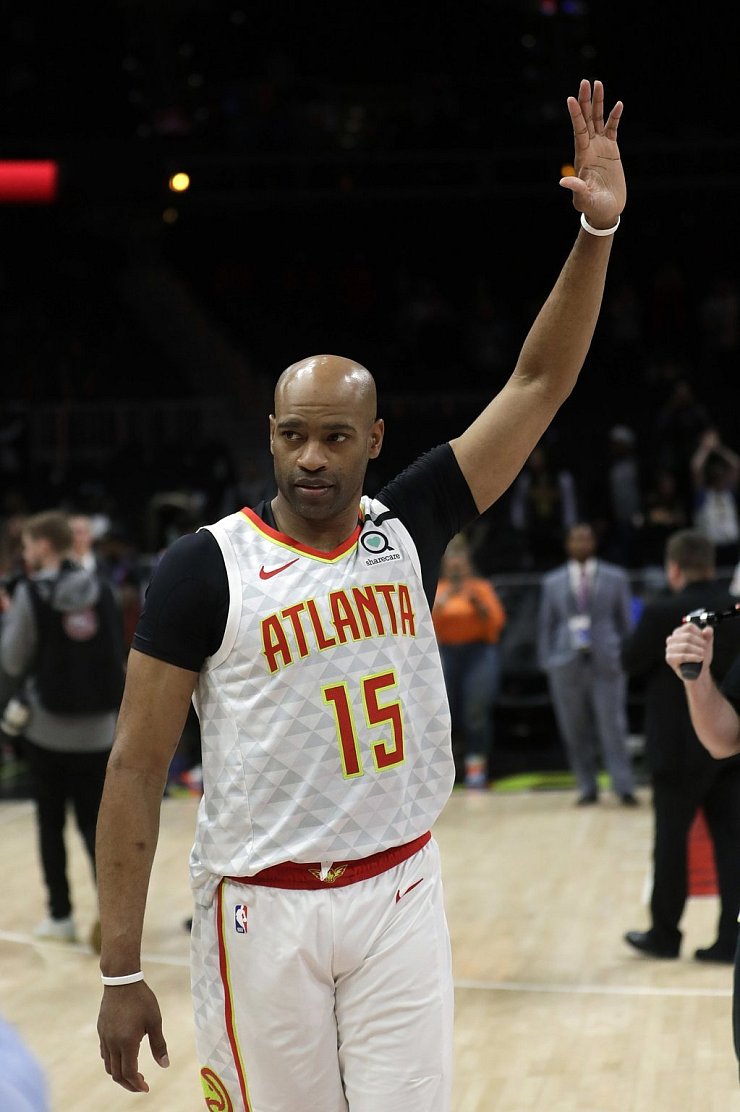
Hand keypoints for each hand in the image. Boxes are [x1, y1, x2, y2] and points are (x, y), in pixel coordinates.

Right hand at [98, 982, 168, 1092]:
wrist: (121, 980)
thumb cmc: (141, 999)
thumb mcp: (155, 1021)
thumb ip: (159, 1045)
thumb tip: (165, 1065)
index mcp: (127, 1042)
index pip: (129, 1073)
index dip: (137, 1084)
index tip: (146, 1088)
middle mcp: (112, 1043)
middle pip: (117, 1074)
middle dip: (129, 1084)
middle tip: (141, 1085)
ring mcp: (105, 1037)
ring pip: (108, 1066)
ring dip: (120, 1074)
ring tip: (133, 1074)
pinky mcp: (101, 1031)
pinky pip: (104, 1054)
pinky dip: (113, 1062)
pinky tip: (123, 1057)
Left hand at [559, 79, 625, 226]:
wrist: (606, 211)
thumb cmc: (593, 207)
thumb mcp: (584, 199)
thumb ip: (576, 189)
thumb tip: (563, 181)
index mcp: (582, 157)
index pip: (578, 131)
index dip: (575, 115)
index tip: (571, 99)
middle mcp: (589, 149)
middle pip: (586, 120)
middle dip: (585, 101)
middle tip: (585, 82)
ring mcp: (600, 148)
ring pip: (598, 120)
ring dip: (598, 103)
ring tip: (598, 83)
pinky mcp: (611, 150)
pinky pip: (612, 129)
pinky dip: (615, 117)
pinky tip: (618, 104)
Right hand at [665, 623, 714, 680]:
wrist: (698, 671)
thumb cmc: (700, 655)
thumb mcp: (706, 644)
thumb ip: (708, 634)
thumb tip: (707, 630)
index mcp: (679, 632)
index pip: (689, 627)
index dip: (699, 633)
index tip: (704, 640)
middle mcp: (672, 639)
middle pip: (687, 636)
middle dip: (699, 643)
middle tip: (704, 649)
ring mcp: (669, 649)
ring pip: (685, 646)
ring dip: (697, 651)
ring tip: (702, 655)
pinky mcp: (669, 658)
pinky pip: (682, 656)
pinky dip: (693, 658)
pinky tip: (699, 659)